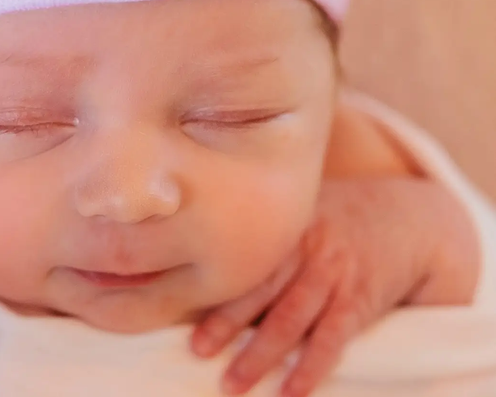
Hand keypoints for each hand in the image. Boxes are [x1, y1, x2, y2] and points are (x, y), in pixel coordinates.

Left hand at [191, 176, 477, 396]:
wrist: (410, 219)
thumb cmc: (340, 216)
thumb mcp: (304, 206)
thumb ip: (266, 227)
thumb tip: (202, 247)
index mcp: (285, 223)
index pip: (242, 254)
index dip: (212, 280)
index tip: (176, 300)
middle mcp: (306, 245)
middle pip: (260, 287)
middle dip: (226, 320)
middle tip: (196, 349)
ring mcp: (334, 273)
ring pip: (291, 317)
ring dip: (260, 353)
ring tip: (232, 383)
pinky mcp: (360, 300)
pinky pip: (332, 338)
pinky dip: (311, 367)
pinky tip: (291, 392)